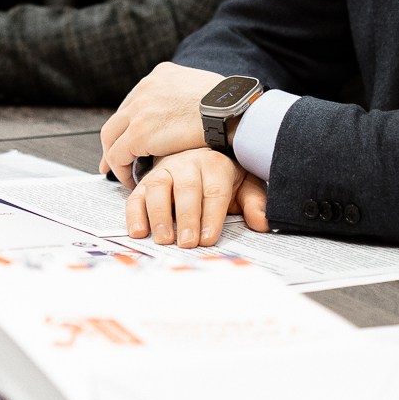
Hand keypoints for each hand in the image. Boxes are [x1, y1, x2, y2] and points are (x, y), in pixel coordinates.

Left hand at [99, 61, 225, 177]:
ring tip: (123, 174)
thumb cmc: (232, 106)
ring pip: (112, 136)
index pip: (137, 101)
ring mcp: (139, 108)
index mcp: (163, 74)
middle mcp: (146, 87)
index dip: (131, 122)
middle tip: (112, 159)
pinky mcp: (139, 131)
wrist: (235, 112)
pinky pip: (118, 154)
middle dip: (114, 140)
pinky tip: (132, 180)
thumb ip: (191, 97)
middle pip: (119, 117)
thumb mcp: (207, 89)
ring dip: (115, 157)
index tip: (129, 137)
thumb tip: (196, 112)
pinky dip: (121, 169)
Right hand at [121, 147, 263, 247]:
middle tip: (187, 242)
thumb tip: (263, 223)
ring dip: (159, 216)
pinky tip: (139, 232)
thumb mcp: (243, 185)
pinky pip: (136, 197)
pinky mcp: (145, 182)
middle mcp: (187, 163)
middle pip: (187, 189)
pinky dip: (135, 214)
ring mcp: (164, 171)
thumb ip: (253, 204)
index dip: (212, 216)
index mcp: (215, 164)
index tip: (208, 239)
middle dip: (187, 218)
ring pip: (158, 189)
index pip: (215, 191)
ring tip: (164, 239)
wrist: (196, 157)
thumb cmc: (221, 178)